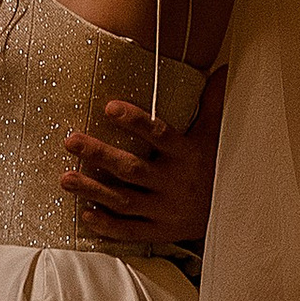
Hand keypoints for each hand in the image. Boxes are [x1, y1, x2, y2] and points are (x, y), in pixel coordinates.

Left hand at [61, 73, 221, 248]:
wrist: (234, 213)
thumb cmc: (215, 165)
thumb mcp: (215, 134)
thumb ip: (211, 102)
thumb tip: (220, 69)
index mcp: (185, 154)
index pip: (159, 134)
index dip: (135, 121)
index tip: (109, 107)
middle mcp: (173, 182)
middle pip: (132, 168)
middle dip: (99, 155)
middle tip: (70, 140)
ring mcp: (165, 209)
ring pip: (124, 200)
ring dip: (93, 190)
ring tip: (65, 178)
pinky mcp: (159, 230)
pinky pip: (130, 230)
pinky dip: (108, 225)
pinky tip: (85, 214)